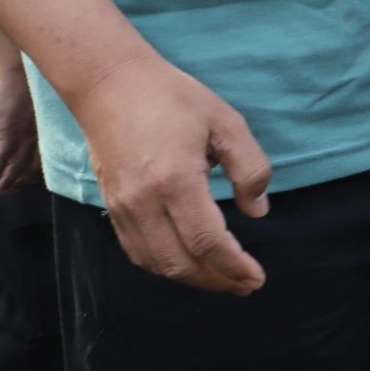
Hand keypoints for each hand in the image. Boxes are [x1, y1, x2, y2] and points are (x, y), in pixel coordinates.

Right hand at [0, 65, 41, 196]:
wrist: (23, 73)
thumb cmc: (33, 87)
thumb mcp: (41, 109)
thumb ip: (37, 125)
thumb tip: (30, 135)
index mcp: (48, 132)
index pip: (44, 161)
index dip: (33, 175)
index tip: (25, 183)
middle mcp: (39, 137)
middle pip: (31, 168)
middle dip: (19, 182)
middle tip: (8, 191)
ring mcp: (24, 135)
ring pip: (16, 166)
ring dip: (6, 181)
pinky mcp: (8, 131)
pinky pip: (2, 157)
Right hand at [73, 56, 271, 294]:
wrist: (110, 85)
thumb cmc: (173, 98)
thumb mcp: (226, 123)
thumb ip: (250, 168)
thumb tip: (258, 211)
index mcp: (175, 180)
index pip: (207, 241)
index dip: (233, 266)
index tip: (257, 278)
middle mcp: (143, 202)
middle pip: (180, 263)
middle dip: (217, 280)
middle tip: (246, 285)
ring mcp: (122, 208)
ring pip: (156, 264)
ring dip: (192, 278)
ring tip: (223, 279)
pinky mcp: (111, 207)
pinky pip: (137, 252)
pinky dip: (164, 266)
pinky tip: (188, 263)